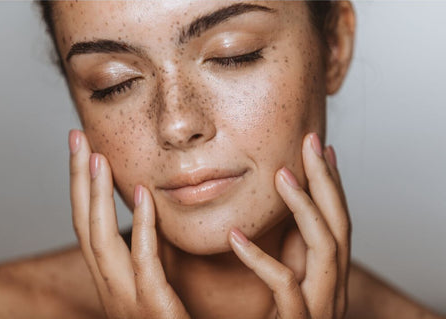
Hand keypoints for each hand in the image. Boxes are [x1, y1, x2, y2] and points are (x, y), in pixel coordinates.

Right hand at [68, 130, 190, 318]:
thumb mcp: (153, 282)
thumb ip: (148, 249)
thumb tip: (147, 213)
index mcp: (109, 278)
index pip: (87, 225)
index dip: (79, 187)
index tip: (82, 152)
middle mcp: (109, 286)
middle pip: (83, 224)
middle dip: (77, 180)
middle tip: (76, 138)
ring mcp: (125, 298)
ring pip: (99, 240)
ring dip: (95, 195)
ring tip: (94, 156)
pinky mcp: (152, 307)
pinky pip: (143, 261)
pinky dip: (140, 226)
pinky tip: (141, 194)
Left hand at [228, 132, 350, 318]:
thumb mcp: (282, 287)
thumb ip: (282, 255)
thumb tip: (271, 218)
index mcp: (326, 277)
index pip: (336, 222)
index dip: (331, 184)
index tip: (321, 149)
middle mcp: (331, 290)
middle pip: (340, 226)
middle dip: (328, 182)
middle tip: (312, 142)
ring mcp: (319, 309)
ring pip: (325, 250)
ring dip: (305, 208)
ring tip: (282, 175)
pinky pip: (285, 288)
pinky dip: (262, 259)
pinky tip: (236, 237)